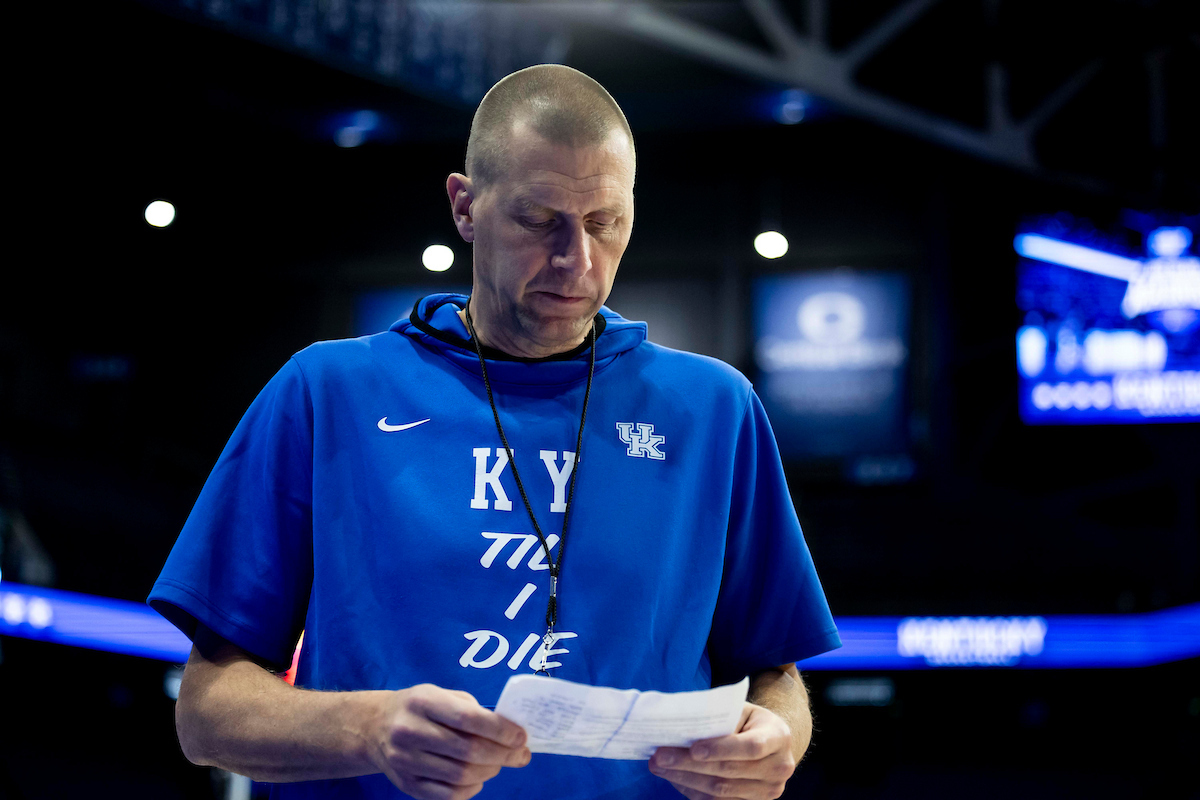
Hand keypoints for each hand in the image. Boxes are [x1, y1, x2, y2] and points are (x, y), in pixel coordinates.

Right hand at [369, 683, 530, 799]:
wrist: (375, 727)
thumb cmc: (421, 708)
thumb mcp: (443, 695)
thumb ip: (474, 711)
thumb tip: (512, 735)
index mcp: (422, 702)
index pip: (468, 718)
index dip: (500, 730)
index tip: (521, 736)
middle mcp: (409, 731)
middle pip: (467, 751)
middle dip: (502, 755)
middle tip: (519, 754)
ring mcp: (405, 760)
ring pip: (460, 775)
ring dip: (489, 772)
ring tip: (498, 764)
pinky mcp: (405, 784)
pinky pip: (447, 795)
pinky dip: (471, 789)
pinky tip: (478, 778)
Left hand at [649, 703, 795, 799]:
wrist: (771, 742)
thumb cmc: (749, 721)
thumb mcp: (740, 710)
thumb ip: (719, 718)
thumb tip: (680, 728)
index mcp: (778, 737)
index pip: (751, 747)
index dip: (721, 749)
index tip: (692, 748)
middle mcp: (779, 768)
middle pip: (729, 772)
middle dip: (690, 765)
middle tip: (660, 756)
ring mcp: (768, 791)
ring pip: (721, 791)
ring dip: (685, 779)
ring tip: (659, 767)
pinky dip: (692, 790)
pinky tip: (673, 778)